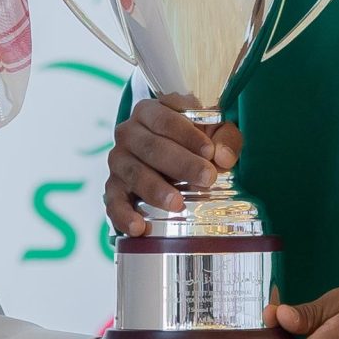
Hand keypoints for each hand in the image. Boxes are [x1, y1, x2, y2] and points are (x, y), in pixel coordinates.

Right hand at [105, 98, 241, 236]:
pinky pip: (114, 202)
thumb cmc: (192, 140)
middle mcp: (129, 133)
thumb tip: (224, 157)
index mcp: (150, 112)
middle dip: (181, 164)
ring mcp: (119, 161)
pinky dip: (124, 216)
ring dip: (156, 189)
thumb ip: (224, 138)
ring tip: (178, 203)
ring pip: (135, 173)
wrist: (167, 155)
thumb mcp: (212, 132)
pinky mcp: (113, 188)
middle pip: (152, 147)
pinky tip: (139, 227)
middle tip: (207, 178)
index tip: (210, 152)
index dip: (188, 135)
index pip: (165, 119)